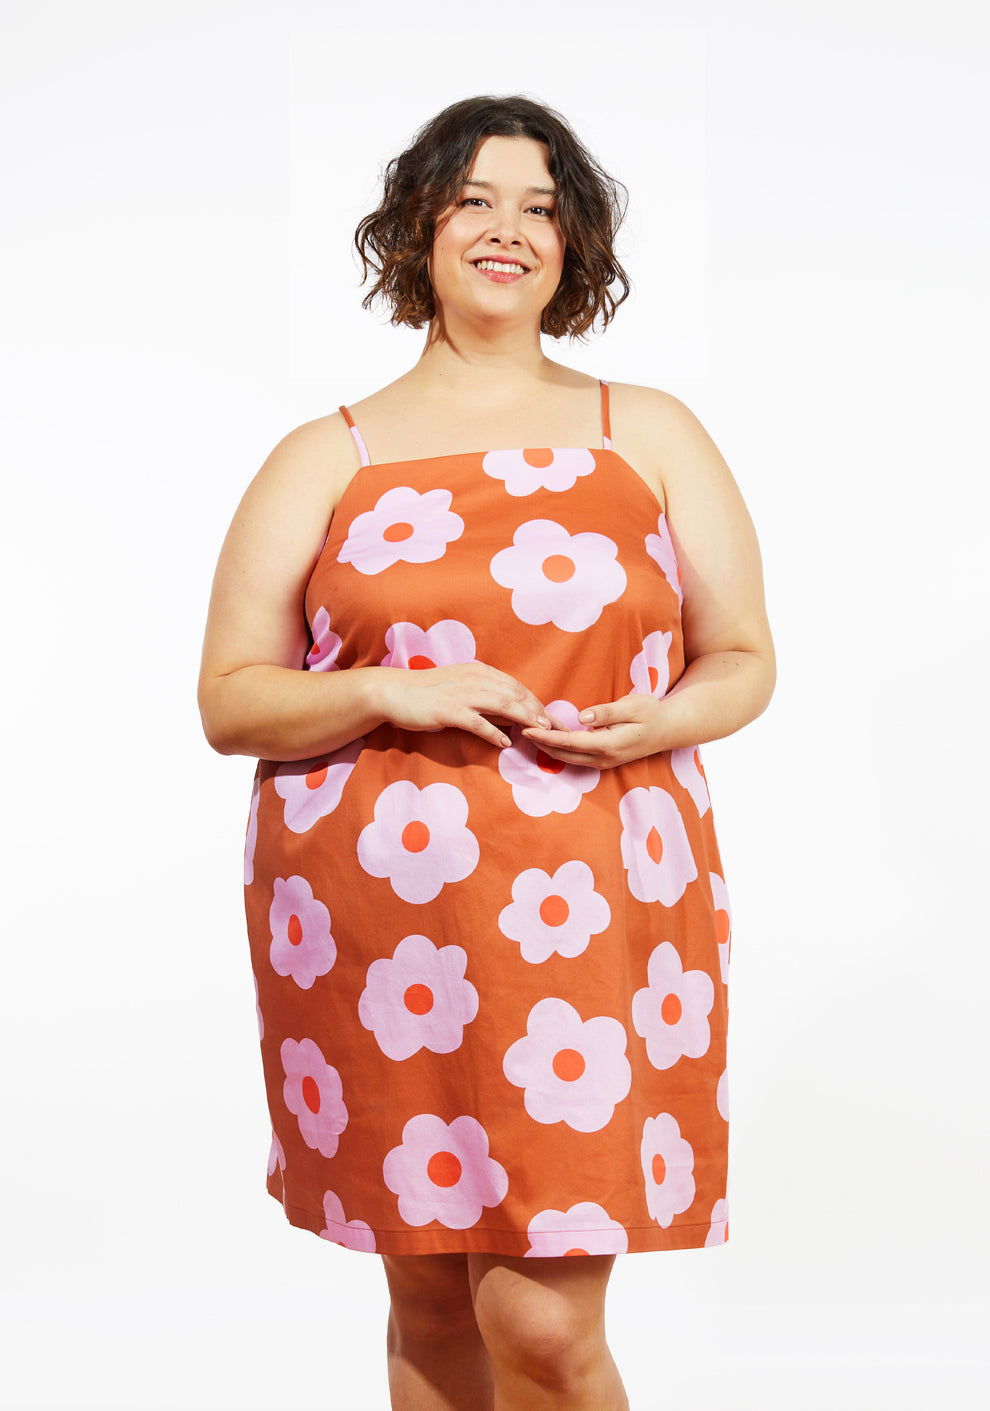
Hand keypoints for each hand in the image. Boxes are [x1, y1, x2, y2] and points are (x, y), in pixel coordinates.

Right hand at [377, 663, 550, 749]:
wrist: (394, 691)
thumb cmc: (427, 692)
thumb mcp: (460, 686)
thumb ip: (485, 696)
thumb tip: (511, 714)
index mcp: (479, 671)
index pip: (516, 686)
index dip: (536, 702)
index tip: (551, 717)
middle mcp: (474, 679)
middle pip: (516, 694)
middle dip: (539, 711)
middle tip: (555, 728)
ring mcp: (462, 694)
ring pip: (503, 705)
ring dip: (525, 719)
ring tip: (539, 733)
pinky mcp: (449, 711)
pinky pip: (478, 722)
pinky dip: (495, 733)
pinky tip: (506, 743)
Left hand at [521, 693, 665, 768]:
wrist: (670, 729)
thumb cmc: (652, 713)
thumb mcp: (633, 706)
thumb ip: (607, 712)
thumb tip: (582, 717)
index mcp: (609, 745)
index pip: (569, 742)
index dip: (546, 737)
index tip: (527, 729)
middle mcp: (604, 758)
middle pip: (563, 755)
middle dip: (540, 744)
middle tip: (519, 728)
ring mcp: (603, 761)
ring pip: (568, 758)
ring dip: (548, 747)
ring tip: (529, 732)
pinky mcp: (603, 759)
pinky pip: (576, 756)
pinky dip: (560, 748)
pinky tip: (549, 737)